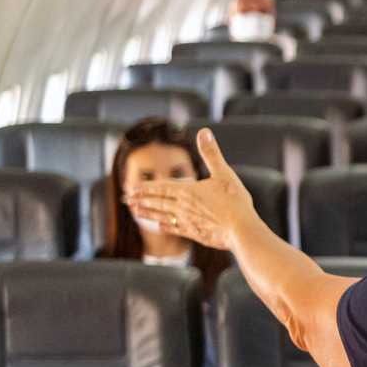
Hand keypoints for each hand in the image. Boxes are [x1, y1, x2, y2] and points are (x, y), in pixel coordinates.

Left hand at [127, 128, 256, 250]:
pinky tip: (160, 227)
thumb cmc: (235, 202)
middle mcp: (183, 206)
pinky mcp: (195, 234)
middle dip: (140, 199)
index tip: (130, 187)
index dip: (145, 187)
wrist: (241, 231)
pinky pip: (175, 229)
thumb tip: (204, 132)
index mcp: (188, 191)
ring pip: (162, 216)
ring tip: (135, 211)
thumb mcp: (224, 173)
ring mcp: (187, 222)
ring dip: (147, 213)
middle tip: (125, 199)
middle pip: (156, 201)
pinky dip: (166, 227)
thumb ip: (211, 153)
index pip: (160, 187)